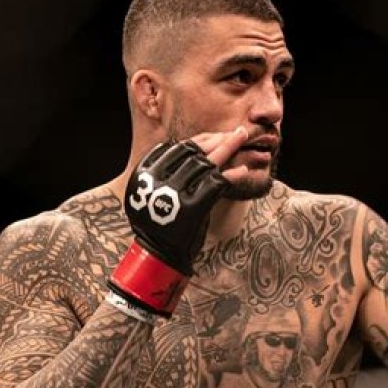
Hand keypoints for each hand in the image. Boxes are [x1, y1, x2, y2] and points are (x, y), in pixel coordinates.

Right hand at [108, 130, 248, 317]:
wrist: (160, 256)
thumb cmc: (161, 223)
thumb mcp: (155, 193)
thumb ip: (170, 171)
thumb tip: (198, 145)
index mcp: (144, 173)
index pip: (177, 147)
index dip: (201, 139)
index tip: (218, 135)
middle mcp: (155, 181)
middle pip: (193, 152)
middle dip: (218, 139)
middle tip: (238, 131)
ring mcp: (173, 194)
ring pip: (206, 164)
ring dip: (228, 149)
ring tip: (242, 138)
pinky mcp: (191, 208)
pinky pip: (216, 184)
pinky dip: (232, 176)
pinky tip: (244, 170)